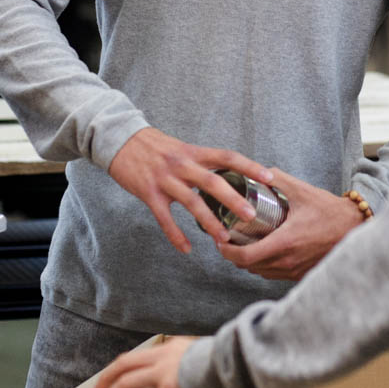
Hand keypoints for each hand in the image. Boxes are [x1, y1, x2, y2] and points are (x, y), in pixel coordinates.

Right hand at [107, 128, 275, 254]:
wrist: (119, 138)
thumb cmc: (153, 146)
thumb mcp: (180, 148)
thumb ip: (200, 162)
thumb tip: (224, 176)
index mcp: (193, 152)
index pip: (227, 157)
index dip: (249, 166)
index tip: (269, 177)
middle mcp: (182, 164)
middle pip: (213, 181)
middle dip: (233, 199)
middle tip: (251, 214)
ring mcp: (165, 179)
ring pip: (191, 202)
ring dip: (209, 222)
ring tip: (224, 239)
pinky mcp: (148, 192)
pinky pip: (164, 217)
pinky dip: (175, 235)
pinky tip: (186, 249)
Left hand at [216, 168, 363, 280]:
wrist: (355, 227)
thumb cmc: (329, 210)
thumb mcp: (302, 191)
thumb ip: (277, 179)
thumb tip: (257, 172)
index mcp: (285, 242)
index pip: (245, 257)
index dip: (227, 252)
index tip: (220, 240)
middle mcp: (288, 261)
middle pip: (248, 267)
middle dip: (233, 255)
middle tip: (227, 239)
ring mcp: (295, 270)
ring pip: (260, 272)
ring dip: (248, 261)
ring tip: (242, 244)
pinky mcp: (301, 274)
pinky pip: (274, 274)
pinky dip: (263, 265)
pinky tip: (263, 250)